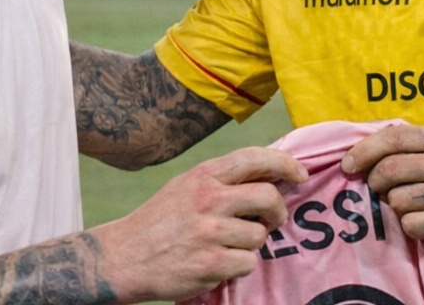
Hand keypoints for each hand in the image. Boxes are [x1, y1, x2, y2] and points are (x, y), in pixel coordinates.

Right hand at [91, 146, 306, 302]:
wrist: (123, 257)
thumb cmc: (159, 221)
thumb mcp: (186, 186)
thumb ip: (221, 180)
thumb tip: (267, 177)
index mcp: (203, 176)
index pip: (253, 158)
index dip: (284, 163)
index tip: (300, 173)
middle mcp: (208, 199)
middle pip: (267, 196)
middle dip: (277, 211)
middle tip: (271, 220)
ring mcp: (210, 232)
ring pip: (259, 236)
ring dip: (250, 244)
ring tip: (227, 245)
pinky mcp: (211, 263)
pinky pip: (247, 263)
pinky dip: (237, 266)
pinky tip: (216, 262)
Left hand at [342, 124, 423, 250]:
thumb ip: (410, 144)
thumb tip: (359, 151)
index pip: (394, 138)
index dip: (364, 151)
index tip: (347, 165)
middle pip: (389, 170)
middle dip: (375, 182)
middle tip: (380, 188)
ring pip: (397, 200)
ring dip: (395, 205)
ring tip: (411, 204)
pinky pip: (411, 224)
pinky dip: (410, 225)